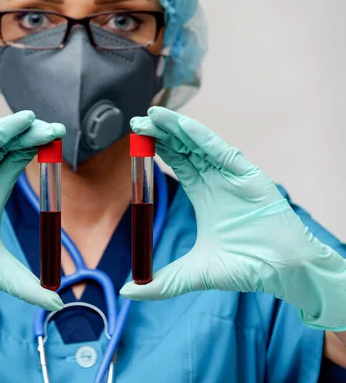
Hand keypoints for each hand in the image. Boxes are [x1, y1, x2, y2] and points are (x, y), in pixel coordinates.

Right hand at [0, 111, 65, 316]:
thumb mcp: (0, 274)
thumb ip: (29, 287)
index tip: (59, 137)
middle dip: (29, 136)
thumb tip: (58, 303)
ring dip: (7, 132)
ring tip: (29, 119)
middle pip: (6, 149)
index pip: (17, 161)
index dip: (36, 147)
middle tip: (54, 128)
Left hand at [120, 106, 345, 330]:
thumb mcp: (192, 274)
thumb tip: (127, 293)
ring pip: (200, 145)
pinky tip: (183, 127)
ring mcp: (232, 176)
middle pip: (184, 148)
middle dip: (161, 134)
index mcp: (204, 194)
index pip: (177, 162)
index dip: (157, 149)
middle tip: (136, 121)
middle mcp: (217, 180)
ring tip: (153, 115)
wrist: (282, 272)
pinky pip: (222, 152)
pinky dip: (203, 138)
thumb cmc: (246, 267)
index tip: (134, 138)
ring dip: (177, 129)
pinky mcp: (248, 176)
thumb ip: (161, 283)